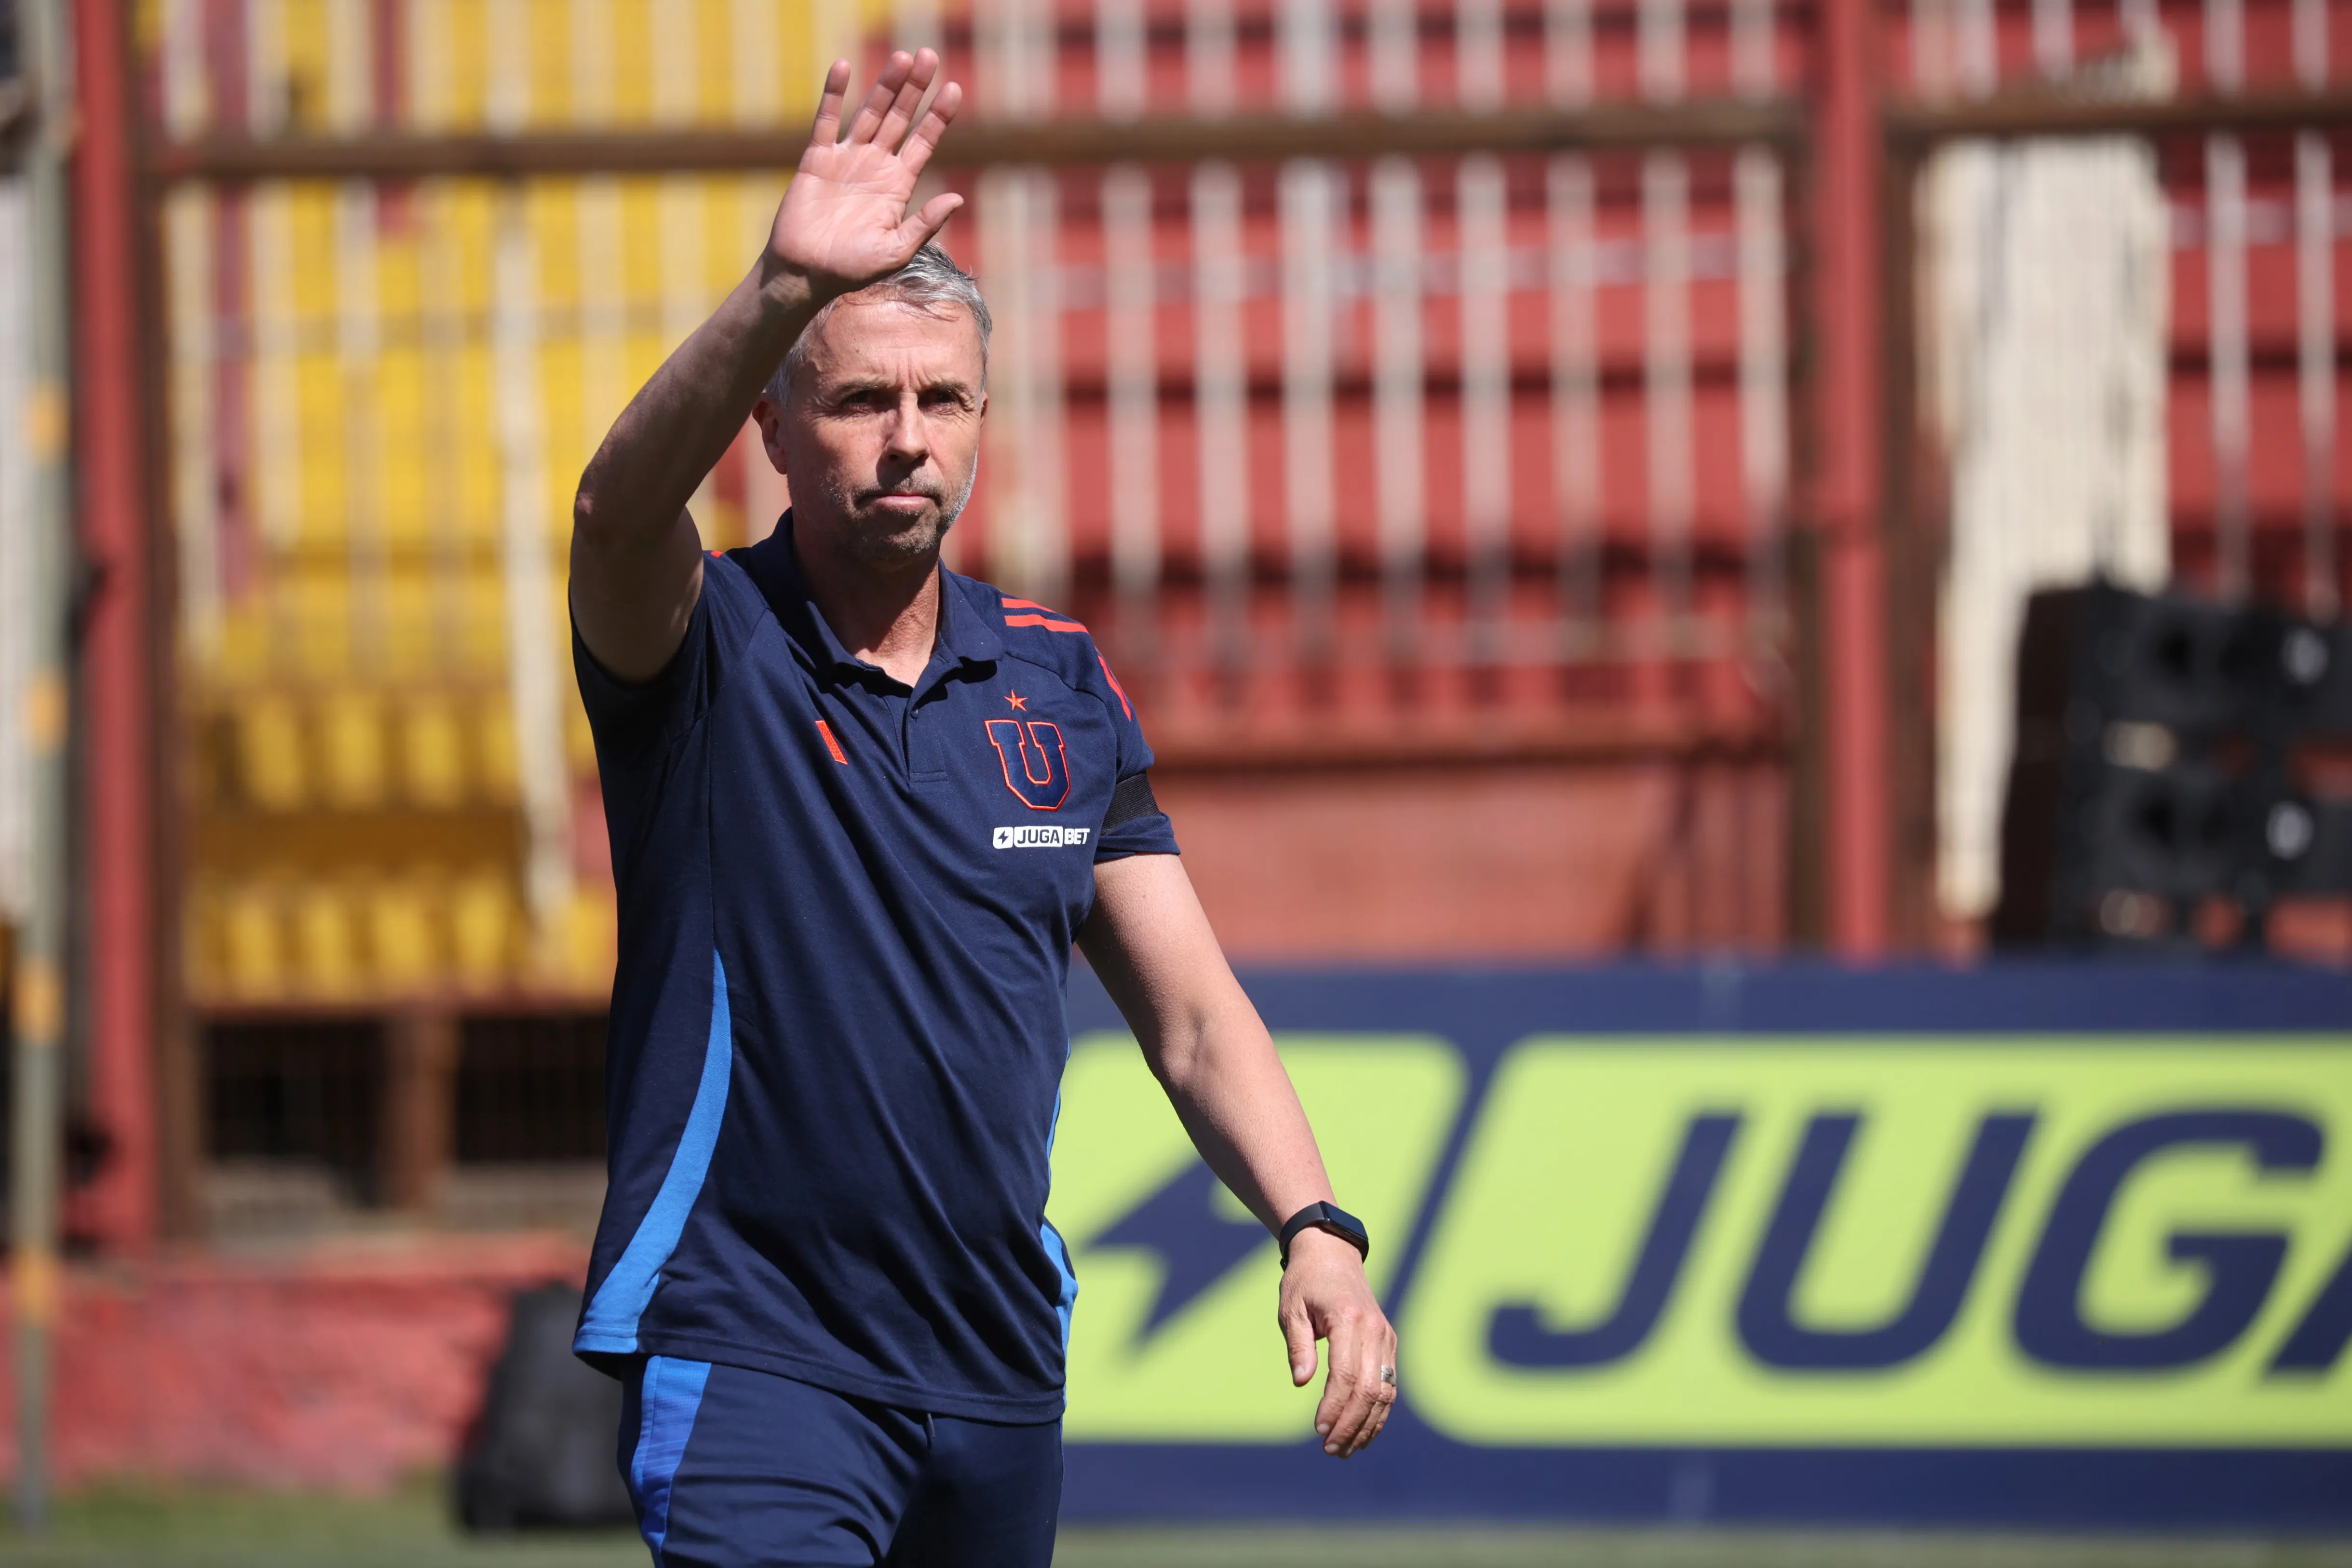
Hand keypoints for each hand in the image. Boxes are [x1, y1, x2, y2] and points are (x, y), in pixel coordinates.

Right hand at [769, 51, 965, 297]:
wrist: (805, 273)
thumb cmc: (851, 269)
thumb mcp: (896, 250)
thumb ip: (925, 224)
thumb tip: (958, 199)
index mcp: (898, 186)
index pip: (924, 142)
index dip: (938, 116)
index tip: (954, 88)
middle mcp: (875, 166)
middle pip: (900, 118)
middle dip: (915, 89)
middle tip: (929, 56)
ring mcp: (846, 159)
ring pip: (870, 113)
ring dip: (885, 85)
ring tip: (902, 57)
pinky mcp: (817, 158)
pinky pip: (826, 119)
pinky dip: (834, 93)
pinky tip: (843, 67)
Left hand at [1277, 1228, 1397, 1457]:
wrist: (1332, 1254)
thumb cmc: (1305, 1281)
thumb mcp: (1291, 1308)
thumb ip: (1298, 1345)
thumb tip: (1301, 1381)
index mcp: (1349, 1319)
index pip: (1346, 1374)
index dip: (1334, 1406)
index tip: (1318, 1430)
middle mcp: (1374, 1329)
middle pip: (1370, 1389)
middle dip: (1351, 1424)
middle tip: (1330, 1449)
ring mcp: (1386, 1337)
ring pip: (1385, 1391)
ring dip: (1366, 1425)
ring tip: (1344, 1450)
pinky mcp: (1388, 1343)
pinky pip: (1389, 1384)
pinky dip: (1378, 1412)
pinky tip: (1362, 1433)